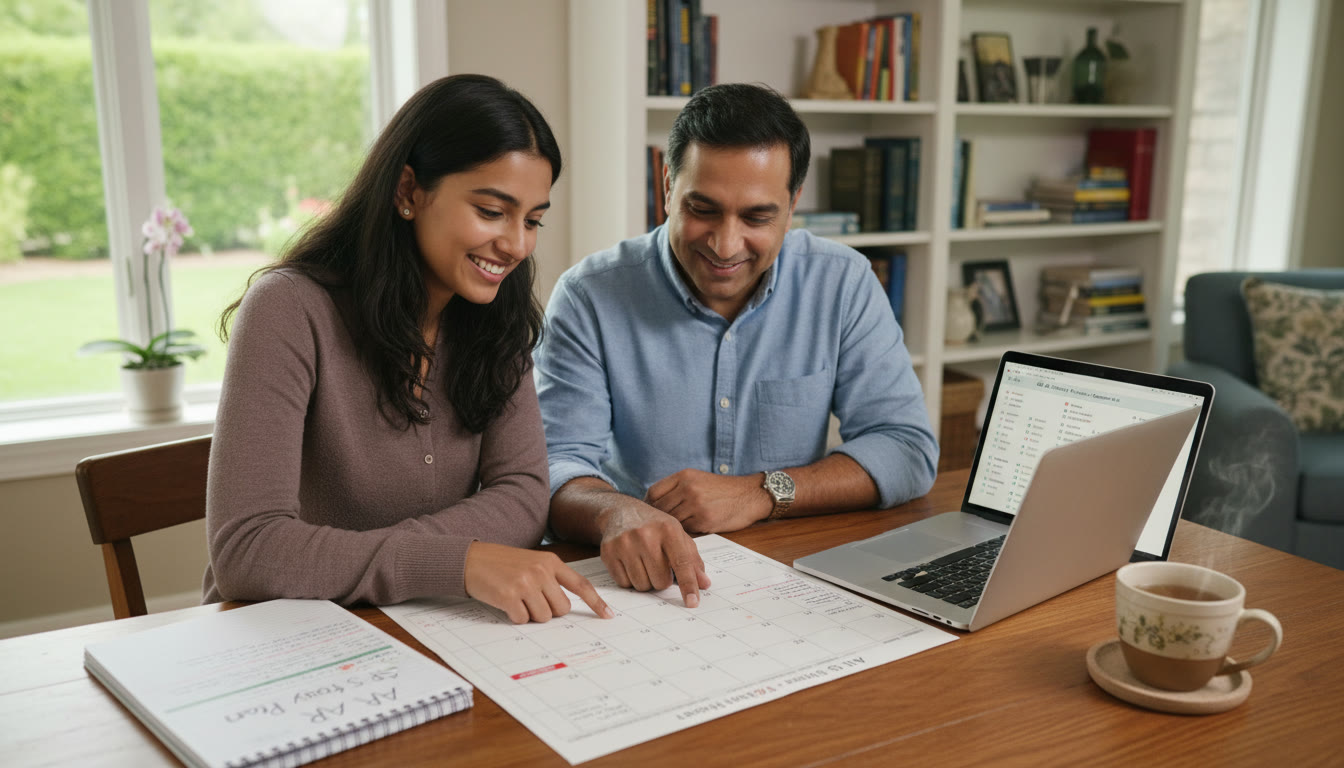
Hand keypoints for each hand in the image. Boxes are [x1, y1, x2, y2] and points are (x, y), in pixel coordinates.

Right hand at [464, 542, 612, 623]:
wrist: (471, 560)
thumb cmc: (502, 564)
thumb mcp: (531, 562)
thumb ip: (550, 578)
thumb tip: (565, 607)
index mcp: (550, 561)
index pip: (580, 585)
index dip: (596, 602)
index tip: (608, 615)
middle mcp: (541, 571)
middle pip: (562, 609)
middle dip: (548, 611)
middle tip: (530, 599)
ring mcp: (526, 583)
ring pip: (544, 617)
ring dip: (531, 614)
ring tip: (517, 598)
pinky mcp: (510, 596)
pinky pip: (523, 620)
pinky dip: (515, 617)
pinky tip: (505, 602)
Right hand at [597, 498, 710, 607]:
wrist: (621, 511)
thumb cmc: (655, 526)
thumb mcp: (677, 535)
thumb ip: (692, 560)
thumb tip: (704, 584)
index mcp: (668, 529)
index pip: (682, 563)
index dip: (688, 585)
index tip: (692, 603)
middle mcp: (646, 535)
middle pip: (660, 581)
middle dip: (662, 580)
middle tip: (658, 566)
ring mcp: (625, 543)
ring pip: (641, 585)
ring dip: (646, 581)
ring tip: (644, 563)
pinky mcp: (608, 552)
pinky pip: (624, 583)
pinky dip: (629, 579)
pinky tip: (630, 563)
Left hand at [645, 469, 771, 532]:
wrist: (750, 495)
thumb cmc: (722, 490)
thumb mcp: (698, 479)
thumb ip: (677, 488)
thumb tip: (652, 506)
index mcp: (684, 476)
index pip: (654, 492)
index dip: (649, 506)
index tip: (650, 515)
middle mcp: (688, 488)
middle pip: (660, 509)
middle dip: (659, 520)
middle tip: (659, 529)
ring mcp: (696, 504)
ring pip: (671, 521)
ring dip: (672, 528)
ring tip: (674, 532)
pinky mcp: (705, 520)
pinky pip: (686, 530)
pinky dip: (686, 533)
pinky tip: (691, 532)